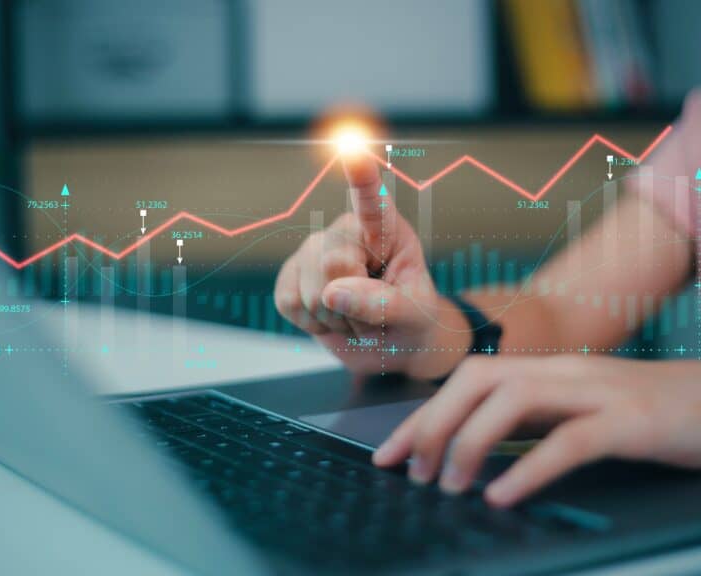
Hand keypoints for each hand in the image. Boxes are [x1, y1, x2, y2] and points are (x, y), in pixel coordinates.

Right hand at [274, 153, 469, 377]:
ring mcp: (312, 251)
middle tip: (373, 314)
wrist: (388, 345)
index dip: (361, 179)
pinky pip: (289, 302)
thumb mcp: (412, 315)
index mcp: (385, 230)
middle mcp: (345, 231)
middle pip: (331, 264)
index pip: (372, 204)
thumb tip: (331, 292)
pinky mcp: (290, 276)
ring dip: (335, 319)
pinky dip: (312, 323)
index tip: (353, 150)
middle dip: (352, 305)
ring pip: (309, 290)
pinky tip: (329, 319)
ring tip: (354, 318)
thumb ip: (380, 303)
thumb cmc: (410, 319)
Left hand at [373, 354, 700, 506]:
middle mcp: (565, 372)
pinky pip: (570, 440)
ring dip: (470, 443)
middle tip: (410, 473)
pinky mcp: (631, 422)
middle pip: (477, 381)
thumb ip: (535, 420)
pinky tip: (503, 496)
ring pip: (514, 400)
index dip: (422, 416)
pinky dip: (529, 467)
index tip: (388, 454)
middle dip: (432, 425)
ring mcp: (598, 392)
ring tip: (448, 486)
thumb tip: (477, 451)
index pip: (467, 381)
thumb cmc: (654, 410)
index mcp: (548, 370)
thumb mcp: (583, 409)